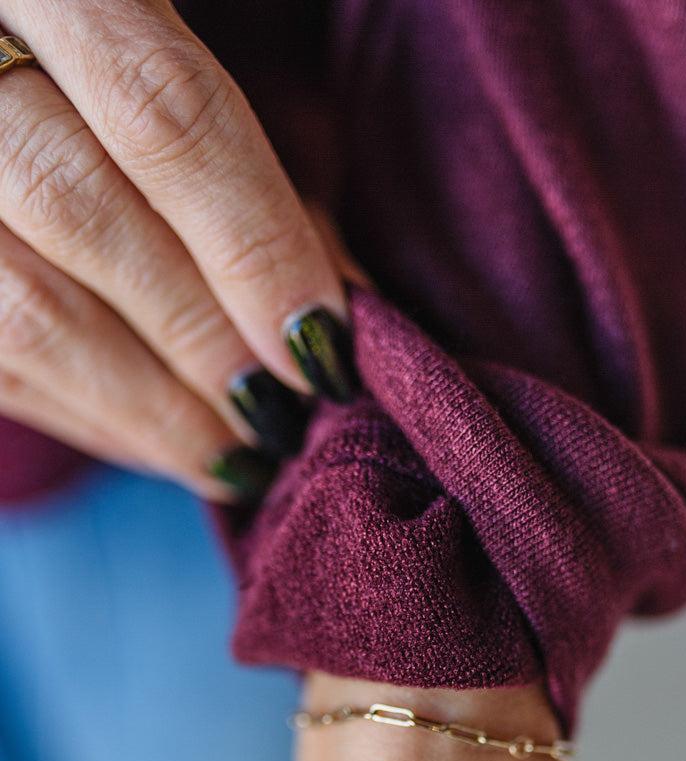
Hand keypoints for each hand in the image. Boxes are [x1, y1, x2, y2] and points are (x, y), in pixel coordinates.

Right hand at [0, 3, 355, 499]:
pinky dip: (83, 416)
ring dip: (143, 408)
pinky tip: (157, 443)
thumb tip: (329, 311)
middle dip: (200, 337)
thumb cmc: (116, 52)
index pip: (160, 109)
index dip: (252, 240)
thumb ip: (251, 158)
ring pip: (17, 309)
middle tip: (284, 417)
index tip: (323, 343)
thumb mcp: (185, 56)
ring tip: (235, 459)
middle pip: (78, 211)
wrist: (9, 60)